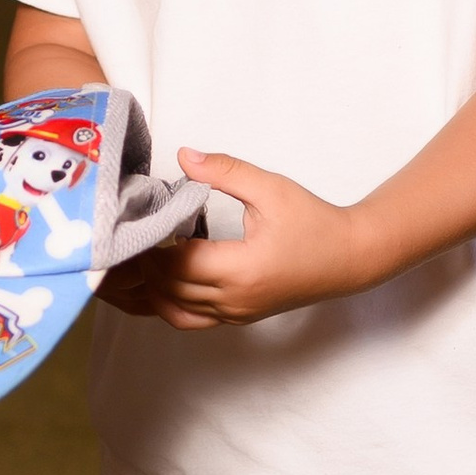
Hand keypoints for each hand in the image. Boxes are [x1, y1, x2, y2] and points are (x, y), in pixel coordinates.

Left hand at [98, 149, 365, 329]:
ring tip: (135, 258)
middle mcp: (234, 299)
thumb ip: (225, 171)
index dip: (148, 244)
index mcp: (241, 269)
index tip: (134, 219)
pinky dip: (167, 303)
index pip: (175, 262)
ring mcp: (235, 313)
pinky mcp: (239, 317)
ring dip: (149, 287)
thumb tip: (184, 155)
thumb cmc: (314, 222)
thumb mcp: (271, 189)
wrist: (350, 258)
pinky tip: (158, 280)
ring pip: (172, 309)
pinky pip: (189, 319)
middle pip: (167, 288)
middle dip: (141, 264)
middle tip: (125, 234)